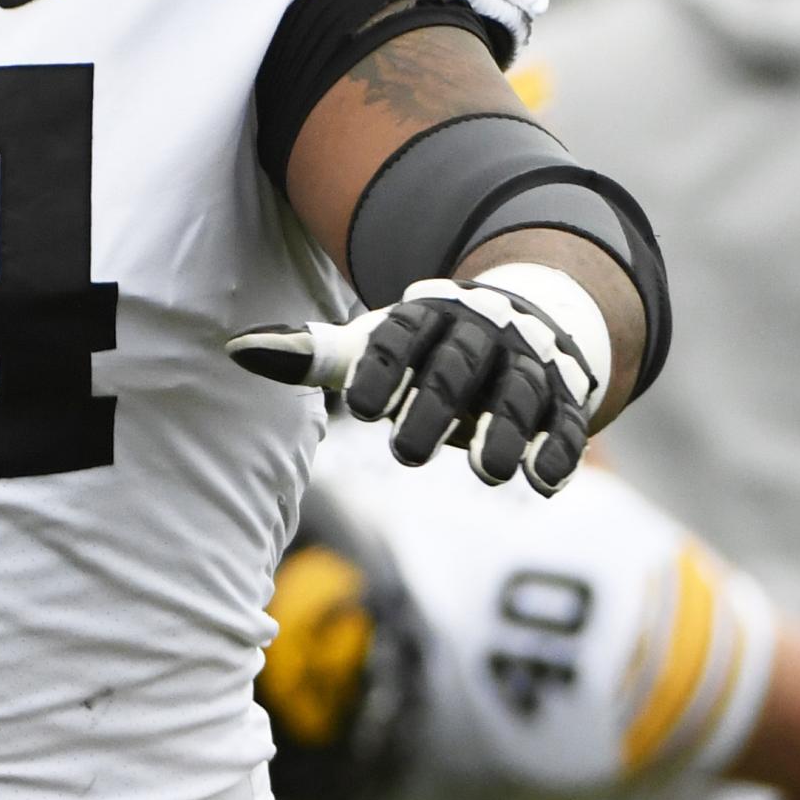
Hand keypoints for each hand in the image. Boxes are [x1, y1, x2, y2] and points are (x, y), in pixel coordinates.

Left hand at [229, 263, 604, 491]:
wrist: (525, 318)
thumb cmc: (428, 347)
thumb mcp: (374, 345)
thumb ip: (312, 354)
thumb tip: (236, 348)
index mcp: (425, 318)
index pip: (398, 341)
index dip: (381, 370)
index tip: (362, 408)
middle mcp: (478, 336)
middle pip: (455, 369)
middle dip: (435, 407)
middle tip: (407, 454)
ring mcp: (525, 364)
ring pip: (516, 394)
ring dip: (504, 432)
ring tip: (489, 474)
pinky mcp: (562, 397)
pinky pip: (564, 422)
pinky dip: (557, 449)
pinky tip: (543, 481)